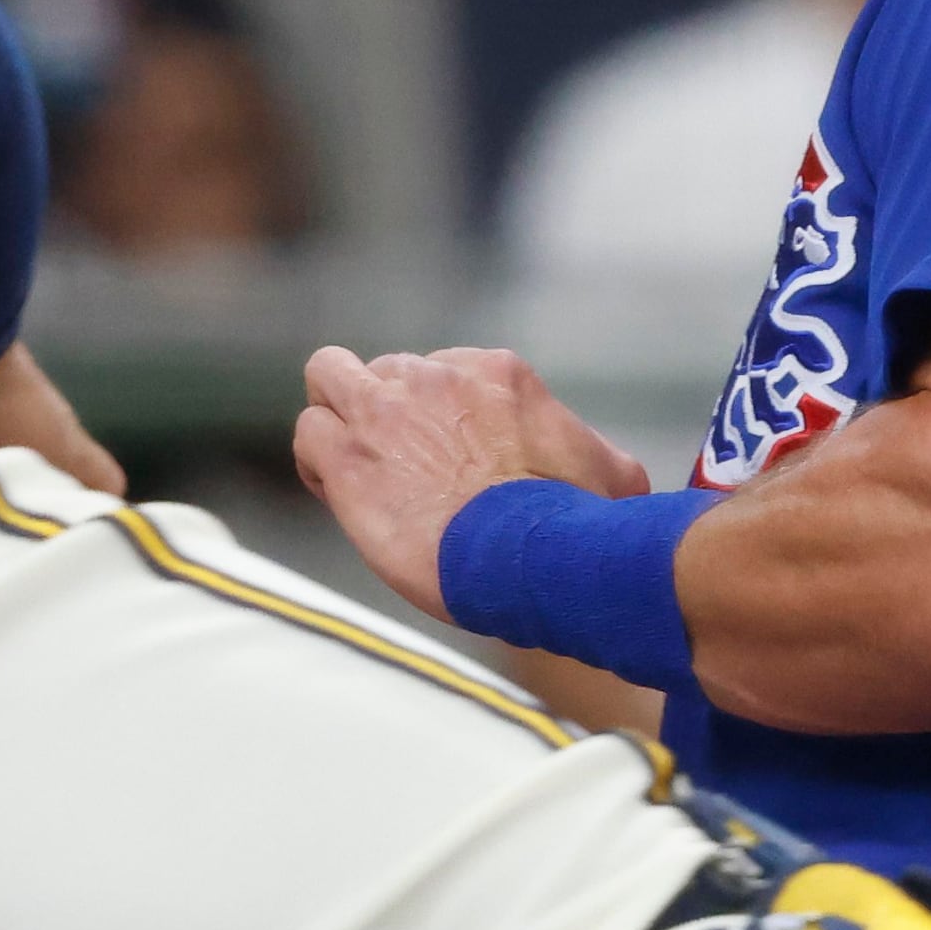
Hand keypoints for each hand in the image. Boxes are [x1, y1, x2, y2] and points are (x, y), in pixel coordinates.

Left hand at [294, 344, 643, 620]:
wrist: (535, 558)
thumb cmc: (575, 524)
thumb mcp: (612, 475)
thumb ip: (601, 458)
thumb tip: (620, 478)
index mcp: (494, 373)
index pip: (439, 371)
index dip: (432, 414)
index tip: (442, 454)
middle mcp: (435, 379)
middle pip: (385, 371)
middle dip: (386, 412)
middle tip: (399, 464)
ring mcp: (386, 412)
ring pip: (329, 378)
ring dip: (337, 416)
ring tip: (353, 464)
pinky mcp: (350, 456)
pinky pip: (310, 433)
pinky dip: (317, 461)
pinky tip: (338, 491)